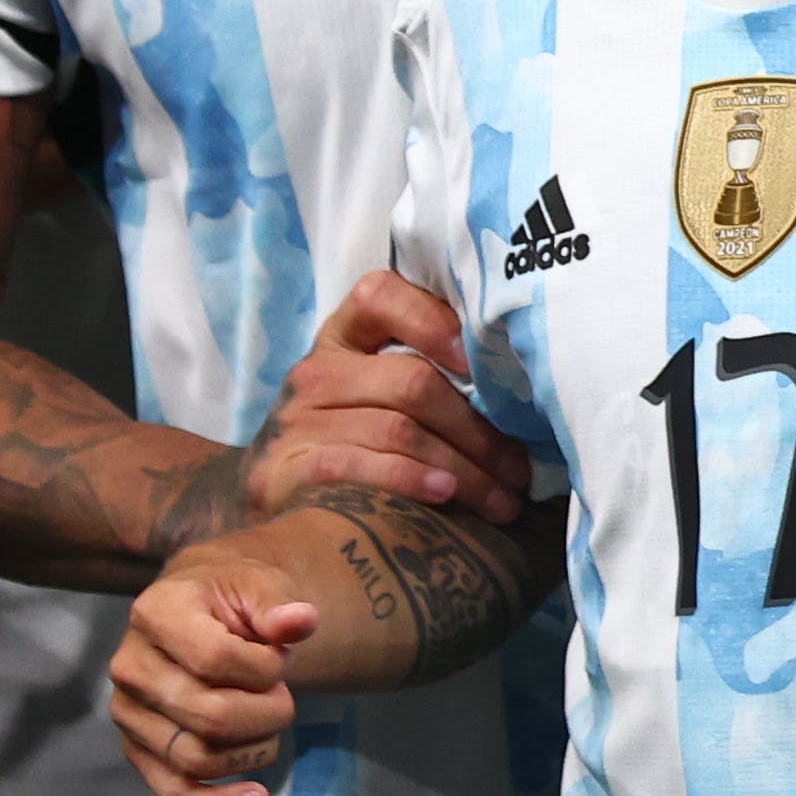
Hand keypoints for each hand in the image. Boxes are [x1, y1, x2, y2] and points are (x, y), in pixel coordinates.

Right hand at [111, 554, 320, 795]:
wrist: (197, 609)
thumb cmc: (231, 595)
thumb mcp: (258, 583)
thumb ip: (279, 603)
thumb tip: (300, 623)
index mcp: (156, 615)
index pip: (214, 659)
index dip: (265, 666)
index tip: (280, 656)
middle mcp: (130, 668)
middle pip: (209, 717)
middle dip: (269, 712)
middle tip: (283, 693)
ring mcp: (129, 715)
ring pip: (196, 760)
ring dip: (254, 749)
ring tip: (270, 721)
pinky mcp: (137, 751)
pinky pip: (173, 794)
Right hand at [249, 269, 526, 523]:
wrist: (271, 491)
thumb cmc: (349, 436)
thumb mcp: (378, 392)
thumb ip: (429, 374)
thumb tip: (524, 393)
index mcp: (344, 336)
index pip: (380, 294)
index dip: (433, 319)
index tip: (482, 360)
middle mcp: (317, 371)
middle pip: (413, 382)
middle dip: (479, 430)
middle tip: (520, 471)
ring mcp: (297, 420)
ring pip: (399, 431)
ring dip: (462, 469)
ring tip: (501, 500)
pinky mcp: (284, 469)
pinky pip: (358, 466)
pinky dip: (409, 479)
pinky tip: (444, 495)